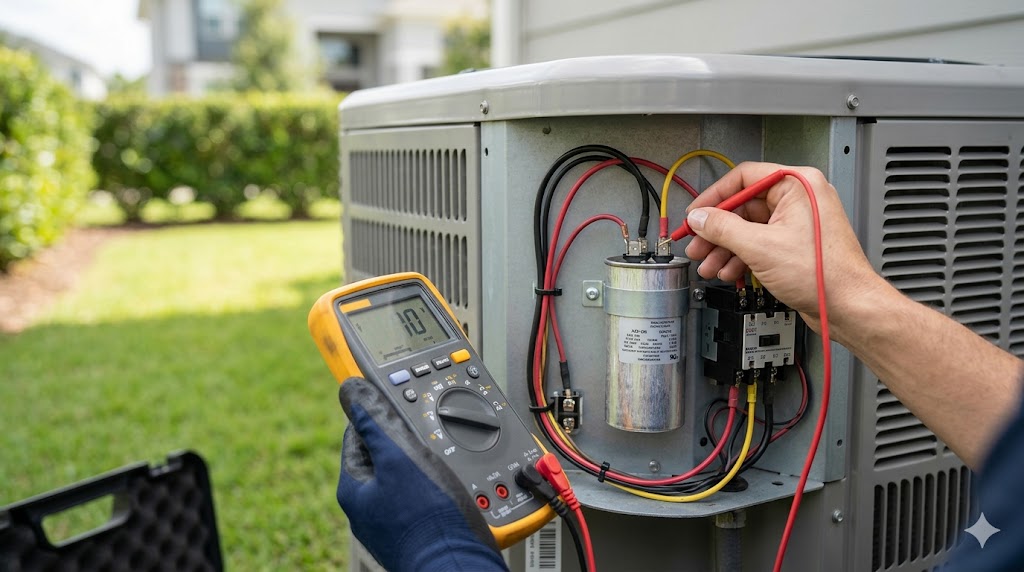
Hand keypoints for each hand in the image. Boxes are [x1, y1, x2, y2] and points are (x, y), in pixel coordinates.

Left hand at [337, 377, 506, 571]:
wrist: (457, 565)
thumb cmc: (427, 517)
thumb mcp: (399, 456)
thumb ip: (375, 422)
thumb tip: (351, 391)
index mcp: (354, 490)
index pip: (357, 437)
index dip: (376, 414)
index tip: (393, 400)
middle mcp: (368, 510)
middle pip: (384, 459)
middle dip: (406, 442)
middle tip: (427, 432)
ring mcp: (392, 524)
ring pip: (407, 480)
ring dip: (425, 465)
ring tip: (445, 461)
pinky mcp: (417, 534)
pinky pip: (424, 500)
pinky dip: (437, 488)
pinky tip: (453, 488)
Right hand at [683, 161, 889, 338]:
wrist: (848, 306)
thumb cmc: (824, 273)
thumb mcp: (760, 246)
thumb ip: (722, 228)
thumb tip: (700, 218)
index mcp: (798, 184)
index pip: (744, 178)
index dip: (714, 197)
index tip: (696, 213)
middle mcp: (800, 198)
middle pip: (744, 206)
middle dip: (717, 230)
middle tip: (698, 244)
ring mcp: (798, 222)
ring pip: (749, 228)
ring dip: (725, 248)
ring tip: (709, 264)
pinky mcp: (795, 244)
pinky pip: (760, 242)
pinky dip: (742, 256)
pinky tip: (728, 270)